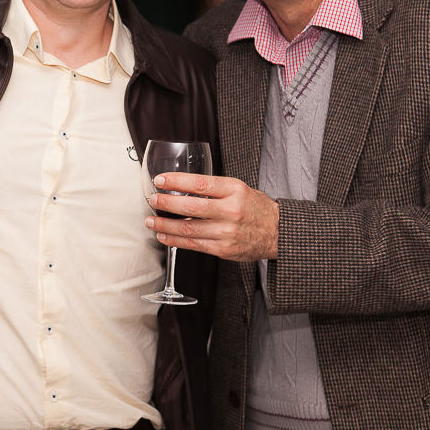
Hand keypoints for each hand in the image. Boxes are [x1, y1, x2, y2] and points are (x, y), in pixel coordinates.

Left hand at [145, 173, 278, 261]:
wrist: (278, 232)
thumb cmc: (256, 208)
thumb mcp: (239, 188)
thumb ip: (213, 188)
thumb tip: (181, 186)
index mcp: (234, 190)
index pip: (199, 184)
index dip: (176, 182)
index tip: (160, 181)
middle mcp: (230, 211)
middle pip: (190, 207)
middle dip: (166, 204)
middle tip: (152, 200)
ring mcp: (226, 232)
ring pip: (188, 229)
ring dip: (165, 226)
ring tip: (151, 221)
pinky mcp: (223, 249)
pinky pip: (193, 245)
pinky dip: (175, 241)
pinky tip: (164, 236)